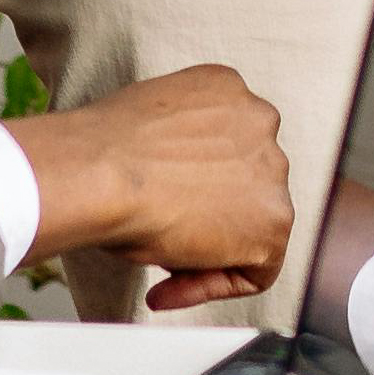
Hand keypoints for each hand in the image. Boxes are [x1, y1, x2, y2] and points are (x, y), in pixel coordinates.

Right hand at [12, 60, 290, 309]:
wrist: (100, 175)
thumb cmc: (102, 153)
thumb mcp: (148, 126)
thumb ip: (177, 145)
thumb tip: (172, 180)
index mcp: (226, 89)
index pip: (228, 144)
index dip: (197, 185)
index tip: (166, 205)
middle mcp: (258, 121)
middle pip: (246, 183)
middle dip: (208, 215)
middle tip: (163, 236)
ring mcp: (272, 171)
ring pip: (252, 225)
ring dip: (211, 250)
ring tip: (162, 260)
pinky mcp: (273, 221)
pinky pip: (255, 269)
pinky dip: (213, 284)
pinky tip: (171, 285)